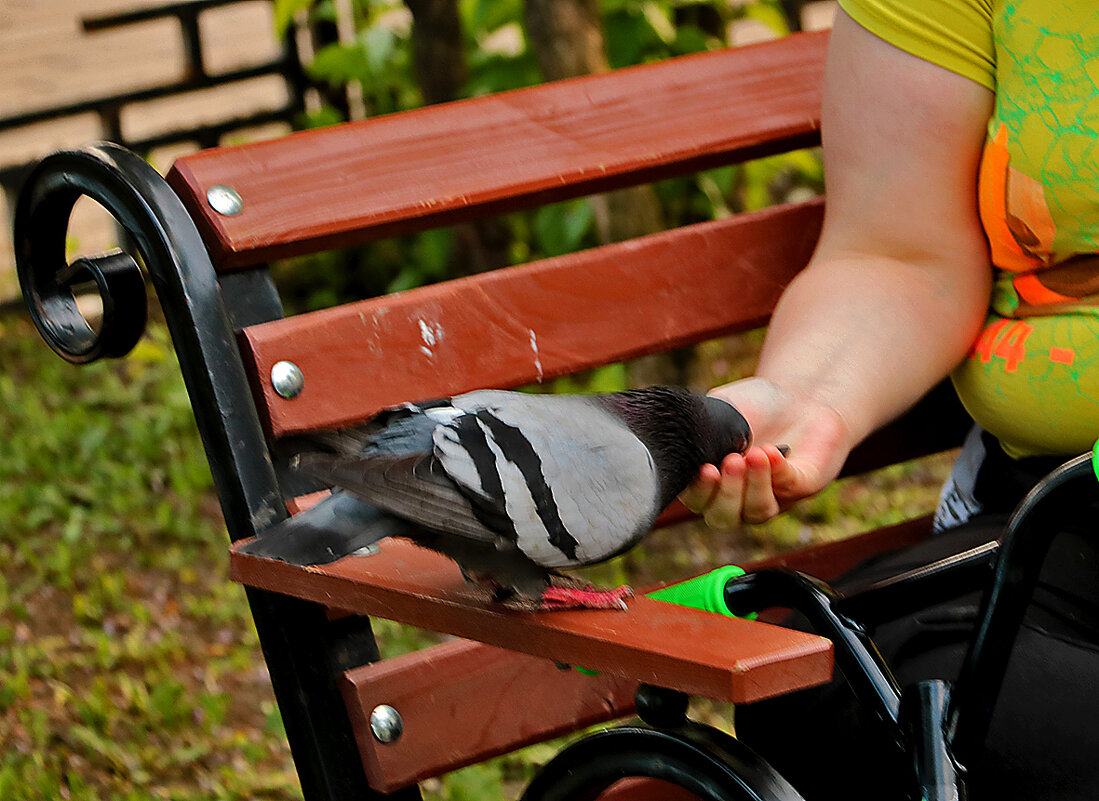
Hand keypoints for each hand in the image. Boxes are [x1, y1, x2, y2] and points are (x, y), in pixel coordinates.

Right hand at [679, 378, 850, 526]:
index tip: (704, 469)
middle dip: (726, 493)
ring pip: (757, 511)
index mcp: (711, 481)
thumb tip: (689, 444)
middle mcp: (738, 497)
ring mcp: (771, 496)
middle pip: (722, 517)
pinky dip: (778, 470)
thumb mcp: (721, 412)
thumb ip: (702, 431)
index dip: (698, 491)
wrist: (797, 393)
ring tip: (754, 454)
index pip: (695, 500)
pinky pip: (788, 488)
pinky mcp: (802, 486)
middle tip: (732, 460)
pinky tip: (771, 451)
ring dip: (753, 484)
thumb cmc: (752, 406)